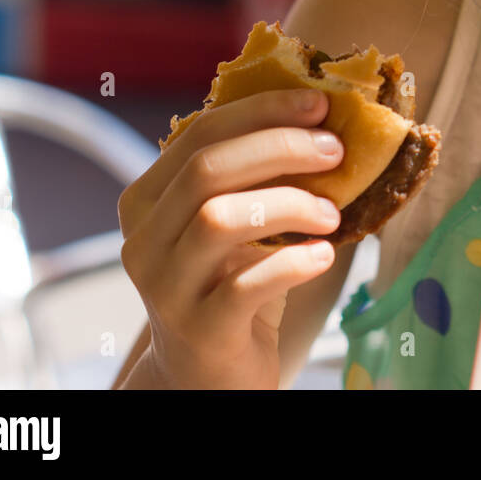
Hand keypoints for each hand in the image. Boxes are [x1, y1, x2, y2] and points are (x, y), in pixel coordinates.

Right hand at [117, 88, 346, 389]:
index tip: (320, 104)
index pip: (200, 132)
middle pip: (208, 169)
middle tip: (336, 151)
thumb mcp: (237, 227)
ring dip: (289, 204)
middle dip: (282, 148)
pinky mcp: (198, 329)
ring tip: (332, 214)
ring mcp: (165, 287)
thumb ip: (256, 178)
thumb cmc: (232, 287)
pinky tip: (323, 256)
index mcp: (148, 200)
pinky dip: (294, 263)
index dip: (264, 111)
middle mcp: (144, 240)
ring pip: (220, 219)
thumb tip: (324, 119)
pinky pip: (246, 285)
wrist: (205, 377)